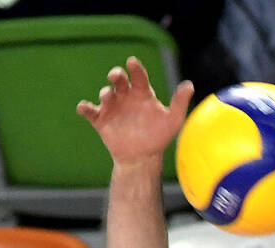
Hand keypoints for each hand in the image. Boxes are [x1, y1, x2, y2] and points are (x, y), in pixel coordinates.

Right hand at [76, 56, 193, 167]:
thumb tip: (189, 84)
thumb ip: (180, 102)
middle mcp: (125, 97)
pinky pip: (90, 111)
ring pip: (105, 94)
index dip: (135, 68)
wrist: (143, 157)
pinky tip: (84, 107)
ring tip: (108, 95)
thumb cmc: (159, 136)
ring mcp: (112, 107)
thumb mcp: (173, 120)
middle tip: (116, 75)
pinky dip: (85, 108)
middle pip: (119, 80)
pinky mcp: (100, 120)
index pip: (139, 76)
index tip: (132, 62)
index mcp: (142, 93)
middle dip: (116, 75)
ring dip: (105, 93)